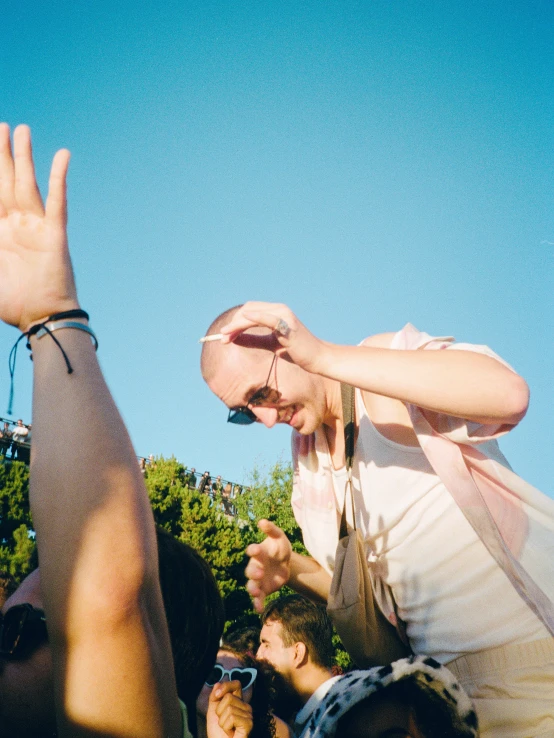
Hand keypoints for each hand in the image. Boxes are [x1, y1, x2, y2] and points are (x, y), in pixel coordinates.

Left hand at [0, 124, 77, 331]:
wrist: (40, 319)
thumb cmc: (12, 304)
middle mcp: (16, 224)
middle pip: (6, 181)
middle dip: (1, 154)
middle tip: (0, 126)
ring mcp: (36, 227)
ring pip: (27, 184)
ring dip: (23, 157)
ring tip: (20, 130)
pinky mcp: (55, 234)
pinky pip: (57, 201)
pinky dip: (59, 178)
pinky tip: (62, 155)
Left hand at [206, 681, 252, 737]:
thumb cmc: (217, 732)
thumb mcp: (212, 711)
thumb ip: (214, 697)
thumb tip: (217, 683)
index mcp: (238, 701)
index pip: (236, 684)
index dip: (226, 686)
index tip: (216, 695)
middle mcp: (245, 706)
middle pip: (228, 697)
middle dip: (219, 711)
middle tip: (223, 722)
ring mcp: (248, 715)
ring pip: (229, 708)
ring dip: (222, 722)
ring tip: (227, 729)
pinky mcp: (248, 724)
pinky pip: (232, 718)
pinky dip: (226, 727)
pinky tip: (230, 733)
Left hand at [220, 301, 327, 374]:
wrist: (316, 358)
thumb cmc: (296, 351)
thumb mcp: (270, 345)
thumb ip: (252, 340)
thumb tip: (234, 338)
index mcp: (276, 312)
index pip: (249, 310)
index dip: (235, 322)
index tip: (224, 336)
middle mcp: (279, 309)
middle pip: (248, 309)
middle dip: (233, 324)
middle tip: (222, 339)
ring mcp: (284, 316)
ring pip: (253, 313)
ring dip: (237, 325)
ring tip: (226, 337)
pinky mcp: (288, 326)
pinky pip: (269, 319)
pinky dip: (255, 318)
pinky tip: (244, 320)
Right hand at [245, 519, 291, 611]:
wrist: (285, 563)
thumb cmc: (279, 547)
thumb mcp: (279, 537)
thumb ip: (271, 529)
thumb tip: (262, 521)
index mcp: (258, 552)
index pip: (252, 551)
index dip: (253, 550)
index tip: (255, 550)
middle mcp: (255, 566)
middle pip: (250, 571)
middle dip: (253, 573)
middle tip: (259, 574)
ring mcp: (258, 579)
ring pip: (251, 585)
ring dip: (252, 589)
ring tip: (255, 593)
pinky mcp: (264, 590)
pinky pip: (259, 598)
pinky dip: (257, 603)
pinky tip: (259, 609)